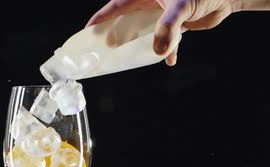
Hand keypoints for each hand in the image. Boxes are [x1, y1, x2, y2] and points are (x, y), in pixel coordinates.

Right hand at [86, 0, 238, 65]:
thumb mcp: (181, 7)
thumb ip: (168, 28)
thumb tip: (158, 52)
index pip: (117, 5)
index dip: (101, 18)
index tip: (88, 31)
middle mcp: (152, 2)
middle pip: (128, 19)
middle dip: (118, 34)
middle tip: (106, 49)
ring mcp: (164, 13)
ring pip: (146, 30)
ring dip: (141, 45)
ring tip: (130, 58)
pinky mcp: (177, 23)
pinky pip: (167, 38)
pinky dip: (168, 49)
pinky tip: (169, 59)